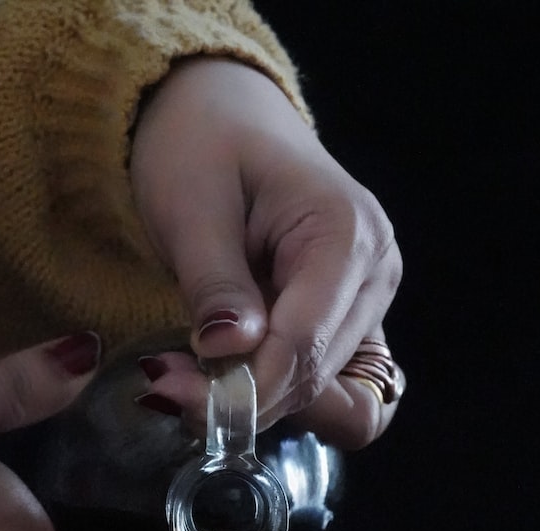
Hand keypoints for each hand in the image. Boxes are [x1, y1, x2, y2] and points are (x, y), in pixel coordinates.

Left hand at [129, 57, 402, 445]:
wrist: (220, 117)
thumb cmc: (202, 144)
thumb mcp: (191, 205)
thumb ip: (214, 283)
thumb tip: (229, 351)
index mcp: (347, 234)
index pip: (302, 346)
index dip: (240, 388)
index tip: (169, 395)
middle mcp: (374, 274)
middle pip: (315, 379)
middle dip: (242, 400)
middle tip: (164, 388)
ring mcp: (368, 303)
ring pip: (323, 395)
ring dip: (256, 404)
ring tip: (189, 380)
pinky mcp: (349, 325)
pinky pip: (325, 388)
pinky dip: (276, 396)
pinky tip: (227, 379)